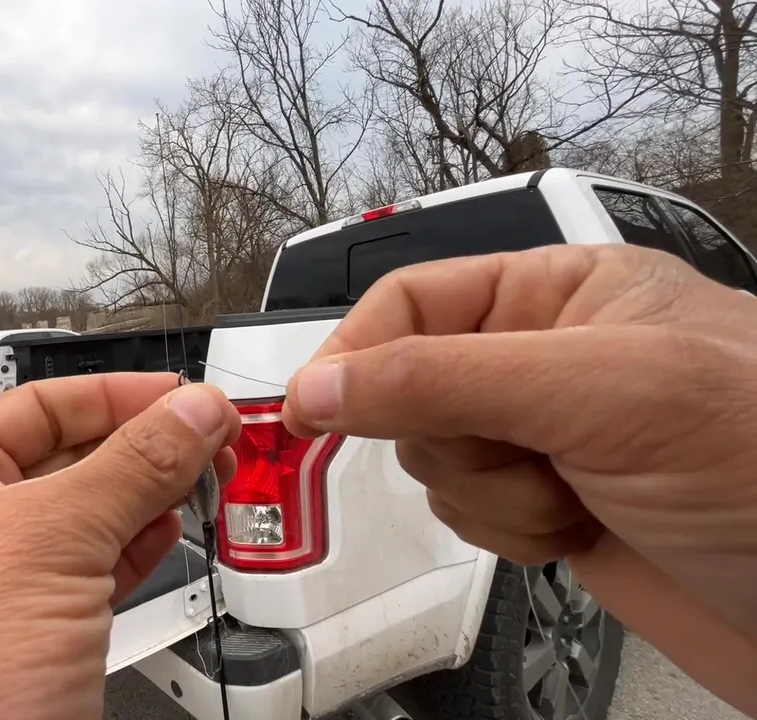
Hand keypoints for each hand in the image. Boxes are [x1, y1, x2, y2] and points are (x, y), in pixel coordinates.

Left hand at [0, 373, 238, 719]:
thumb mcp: (44, 542)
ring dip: (148, 499)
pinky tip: (165, 535)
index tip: (185, 396)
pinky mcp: (26, 650)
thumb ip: (128, 468)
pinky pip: (91, 580)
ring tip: (203, 482)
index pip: (37, 406)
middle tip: (212, 440)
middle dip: (143, 446)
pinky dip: (136, 553)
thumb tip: (189, 413)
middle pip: (68, 460)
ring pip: (86, 523)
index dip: (116, 395)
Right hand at [282, 243, 756, 713]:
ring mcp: (550, 438)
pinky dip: (509, 534)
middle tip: (525, 451)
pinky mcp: (552, 509)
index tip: (308, 411)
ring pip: (435, 461)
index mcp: (565, 292)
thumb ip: (447, 379)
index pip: (415, 300)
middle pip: (412, 387)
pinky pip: (469, 514)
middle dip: (457, 438)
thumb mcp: (598, 393)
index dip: (357, 352)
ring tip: (571, 496)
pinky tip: (577, 531)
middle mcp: (549, 359)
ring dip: (489, 496)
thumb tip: (324, 382)